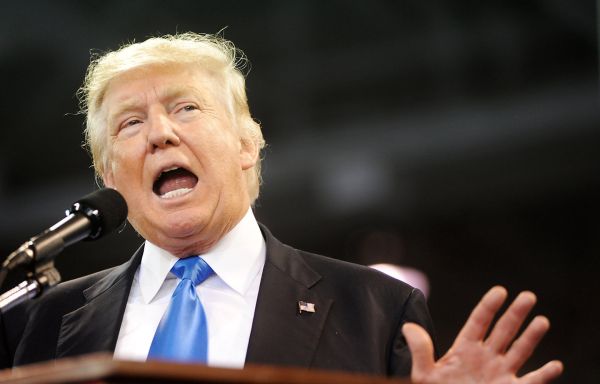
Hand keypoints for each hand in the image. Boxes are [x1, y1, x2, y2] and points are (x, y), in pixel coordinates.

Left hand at [402, 286, 562, 383]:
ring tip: (542, 321)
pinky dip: (544, 375)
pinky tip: (555, 365)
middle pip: (503, 330)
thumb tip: (408, 327)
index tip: (500, 291)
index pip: (479, 322)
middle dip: (515, 314)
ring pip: (519, 351)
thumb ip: (420, 351)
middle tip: (528, 295)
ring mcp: (500, 374)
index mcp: (465, 349)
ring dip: (531, 337)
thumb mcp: (424, 374)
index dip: (489, 306)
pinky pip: (531, 382)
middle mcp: (485, 357)